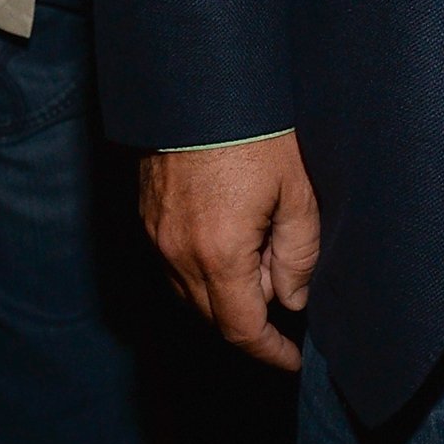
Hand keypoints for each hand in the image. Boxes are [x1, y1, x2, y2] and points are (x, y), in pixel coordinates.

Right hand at [139, 133, 318, 371]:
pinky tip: (229, 241)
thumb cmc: (254, 131)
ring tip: (260, 256)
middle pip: (213, 316)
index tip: (290, 360)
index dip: (269, 352)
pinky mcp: (146, 217)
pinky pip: (173, 266)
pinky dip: (201, 272)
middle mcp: (177, 254)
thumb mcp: (296, 191)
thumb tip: (291, 299)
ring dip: (224, 294)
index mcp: (219, 254)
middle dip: (251, 318)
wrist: (198, 83)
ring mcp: (155, 236)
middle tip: (284, 287)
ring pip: (190, 294)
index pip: (242, 329)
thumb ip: (298, 254)